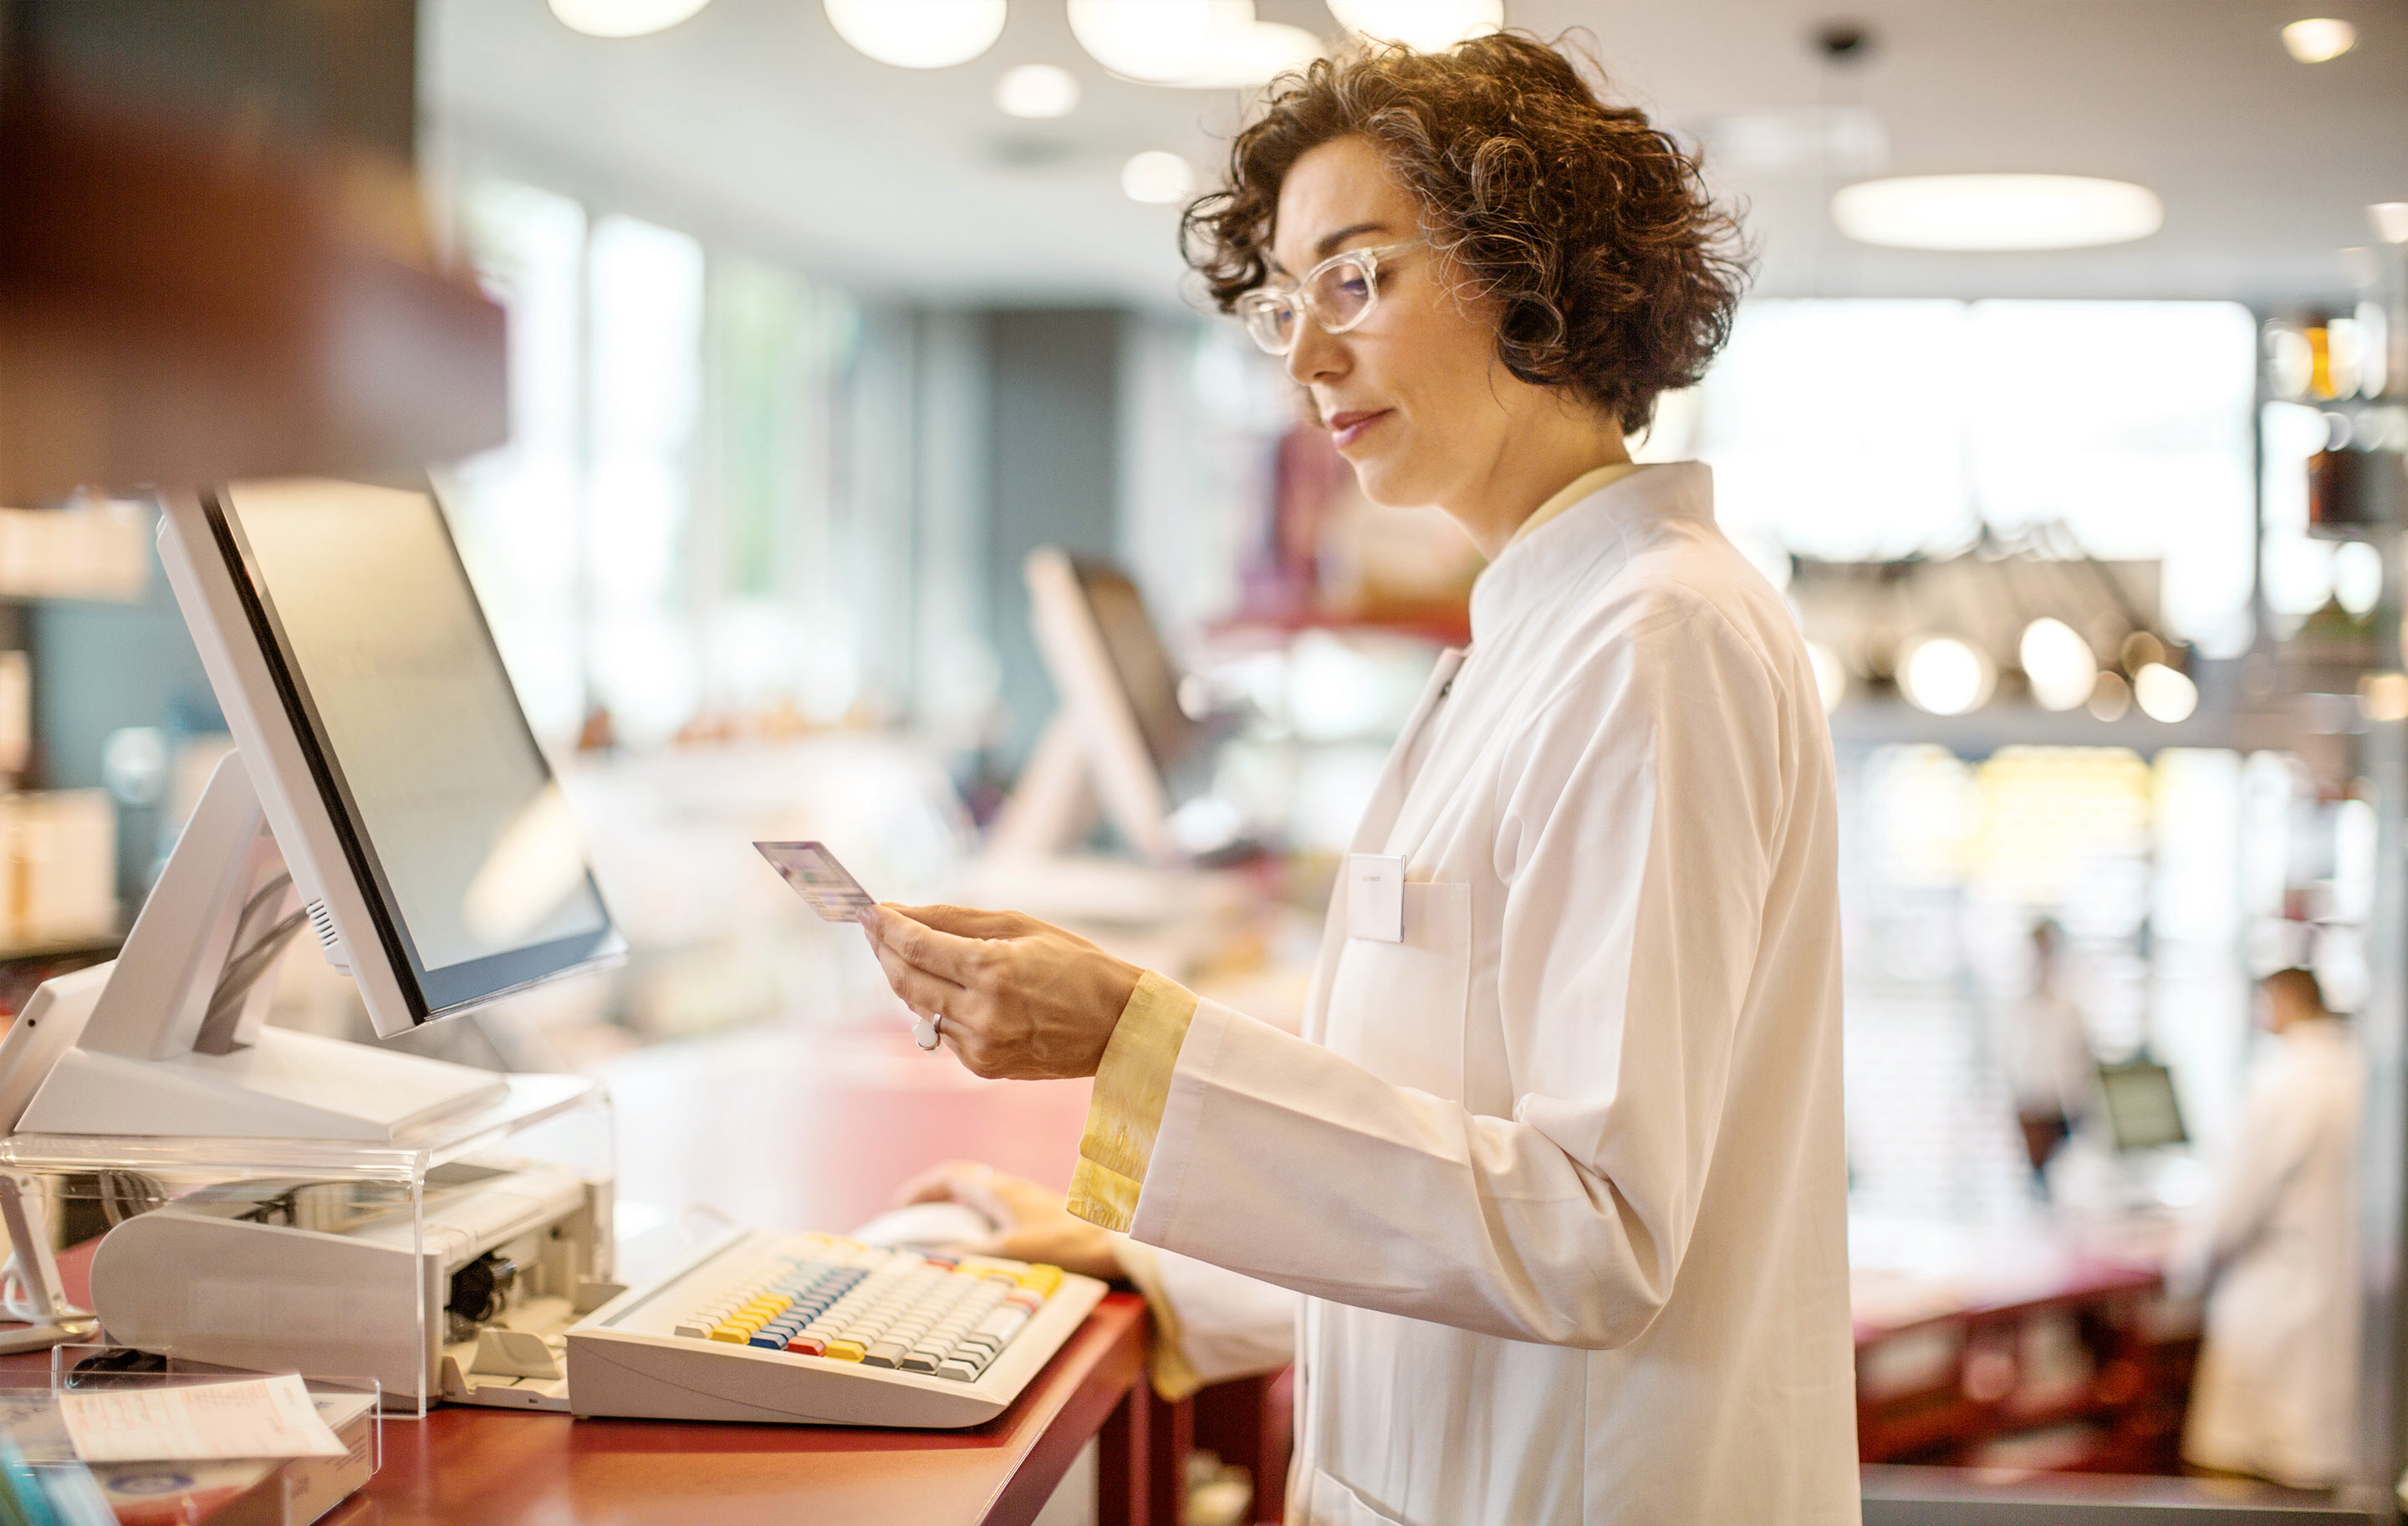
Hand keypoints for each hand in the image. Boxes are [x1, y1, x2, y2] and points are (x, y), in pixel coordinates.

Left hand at [861, 903, 1140, 1080]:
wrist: (1119, 1025)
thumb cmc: (1077, 965)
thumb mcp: (1020, 926)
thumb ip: (955, 920)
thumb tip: (903, 913)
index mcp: (993, 971)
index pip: (917, 946)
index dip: (886, 926)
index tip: (869, 911)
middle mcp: (981, 1013)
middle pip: (905, 980)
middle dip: (884, 951)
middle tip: (875, 928)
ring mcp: (980, 1045)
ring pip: (918, 1008)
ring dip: (905, 978)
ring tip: (904, 951)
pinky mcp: (983, 1067)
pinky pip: (942, 1031)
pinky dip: (935, 1006)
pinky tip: (945, 987)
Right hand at [893, 1160, 1122, 1281]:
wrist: (1116, 1243)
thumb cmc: (1067, 1244)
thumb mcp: (1009, 1253)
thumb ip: (969, 1255)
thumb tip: (930, 1258)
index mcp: (999, 1190)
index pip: (951, 1176)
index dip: (922, 1189)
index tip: (899, 1207)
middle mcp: (1011, 1189)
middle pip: (964, 1183)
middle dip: (936, 1199)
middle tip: (915, 1222)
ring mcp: (1028, 1200)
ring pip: (983, 1197)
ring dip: (959, 1211)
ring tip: (942, 1238)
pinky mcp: (1041, 1215)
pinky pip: (999, 1211)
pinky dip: (980, 1223)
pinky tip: (982, 1248)